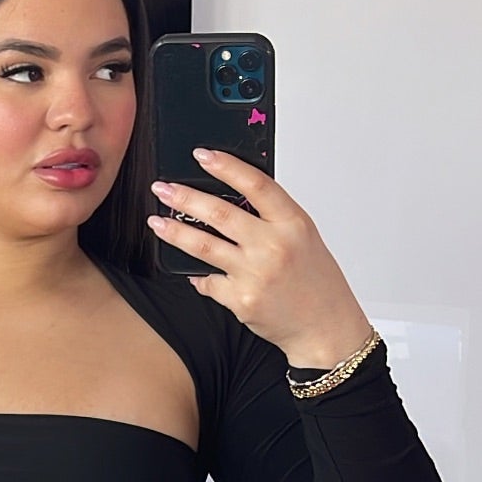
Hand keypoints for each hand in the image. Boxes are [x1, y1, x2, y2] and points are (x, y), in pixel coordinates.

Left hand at [147, 148, 374, 367]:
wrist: (324, 326)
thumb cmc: (314, 279)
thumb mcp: (302, 237)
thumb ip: (271, 217)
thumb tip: (230, 197)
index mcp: (293, 223)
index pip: (255, 184)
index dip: (226, 166)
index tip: (202, 155)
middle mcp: (274, 246)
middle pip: (220, 213)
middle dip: (185, 198)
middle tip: (163, 188)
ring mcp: (256, 274)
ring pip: (204, 246)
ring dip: (175, 232)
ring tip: (157, 222)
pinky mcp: (241, 300)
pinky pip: (208, 281)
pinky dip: (197, 274)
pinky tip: (191, 269)